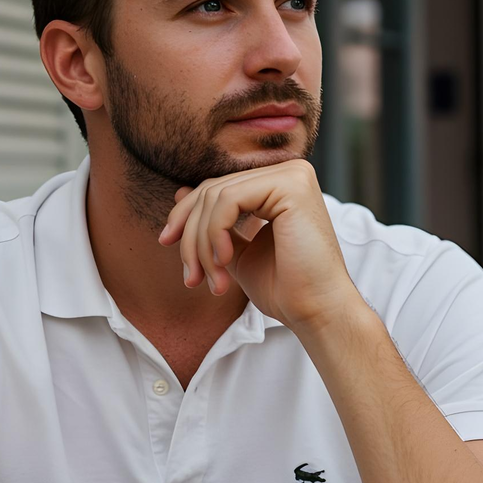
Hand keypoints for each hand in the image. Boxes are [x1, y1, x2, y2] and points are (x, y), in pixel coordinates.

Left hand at [157, 159, 360, 331]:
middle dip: (190, 235)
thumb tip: (179, 191)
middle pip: (212, 190)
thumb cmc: (284, 288)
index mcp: (278, 184)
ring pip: (216, 196)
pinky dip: (215, 233)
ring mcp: (292, 174)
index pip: (217, 188)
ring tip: (211, 279)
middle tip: (191, 276)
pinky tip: (224, 260)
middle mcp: (288, 172)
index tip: (166, 243)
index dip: (185, 215)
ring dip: (201, 243)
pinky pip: (229, 200)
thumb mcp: (236, 251)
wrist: (316, 311)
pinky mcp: (291, 185)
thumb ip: (213, 223)